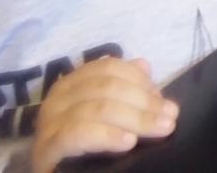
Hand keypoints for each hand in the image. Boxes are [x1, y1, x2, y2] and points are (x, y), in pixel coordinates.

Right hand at [29, 57, 176, 172]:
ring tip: (161, 129)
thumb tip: (143, 65)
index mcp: (72, 85)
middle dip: (144, 101)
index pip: (107, 68)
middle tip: (171, 116)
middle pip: (105, 87)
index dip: (139, 79)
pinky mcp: (46, 149)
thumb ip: (124, 93)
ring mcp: (49, 124)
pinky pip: (79, 134)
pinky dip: (107, 135)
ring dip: (136, 118)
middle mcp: (57, 99)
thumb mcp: (109, 118)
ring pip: (97, 109)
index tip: (163, 98)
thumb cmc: (85, 150)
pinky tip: (128, 142)